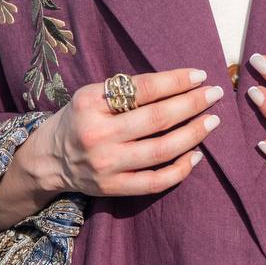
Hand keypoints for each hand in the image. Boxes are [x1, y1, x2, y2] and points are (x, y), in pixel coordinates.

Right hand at [0, 68, 223, 234]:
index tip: (200, 75)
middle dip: (192, 104)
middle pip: (156, 119)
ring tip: (212, 121)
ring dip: (193, 135)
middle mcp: (97, 134)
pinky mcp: (113, 188)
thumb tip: (179, 83)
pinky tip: (197, 154)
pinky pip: (156, 182)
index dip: (175, 81)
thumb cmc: (80, 117)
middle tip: (215, 94)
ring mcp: (106, 165)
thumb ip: (126, 89)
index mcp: (90, 102)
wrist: (50, 158)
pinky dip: (181, 169)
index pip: (142, 89)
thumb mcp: (92, 94)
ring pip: (161, 151)